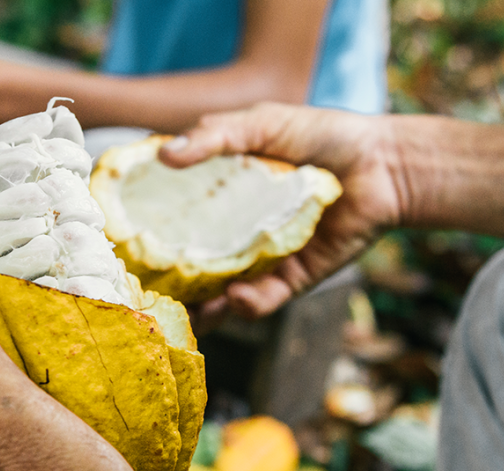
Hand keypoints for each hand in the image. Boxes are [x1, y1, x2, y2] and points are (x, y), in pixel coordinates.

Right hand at [159, 103, 405, 319]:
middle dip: (168, 284)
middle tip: (142, 292)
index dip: (148, 232)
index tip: (120, 243)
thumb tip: (163, 155)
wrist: (382, 164)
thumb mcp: (262, 124)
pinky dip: (249, 303)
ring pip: (223, 292)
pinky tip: (237, 298)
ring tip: (187, 312)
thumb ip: (215, 136)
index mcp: (222, 196)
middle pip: (193, 264)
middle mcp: (237, 232)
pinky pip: (265, 299)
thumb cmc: (322, 136)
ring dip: (203, 307)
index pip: (176, 218)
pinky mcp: (294, 279)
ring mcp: (263, 258)